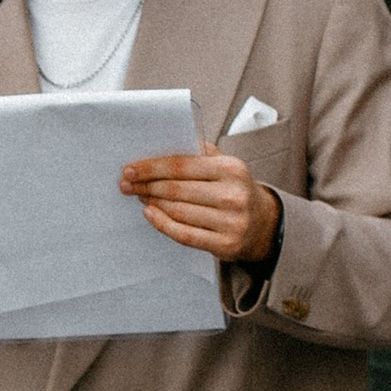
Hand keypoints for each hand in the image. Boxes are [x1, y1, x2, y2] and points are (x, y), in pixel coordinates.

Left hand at [118, 150, 281, 267]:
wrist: (263, 224)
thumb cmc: (234, 190)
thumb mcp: (225, 166)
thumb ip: (199, 154)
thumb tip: (159, 146)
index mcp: (231, 168)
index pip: (181, 165)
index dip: (151, 167)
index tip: (130, 169)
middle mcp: (233, 194)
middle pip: (176, 189)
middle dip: (146, 185)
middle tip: (127, 184)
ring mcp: (231, 222)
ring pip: (178, 211)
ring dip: (152, 202)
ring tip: (139, 196)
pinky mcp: (225, 244)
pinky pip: (184, 234)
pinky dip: (162, 224)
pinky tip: (150, 214)